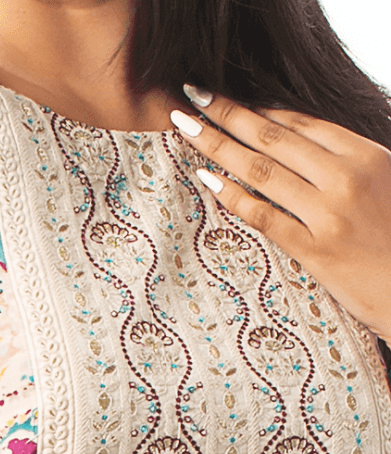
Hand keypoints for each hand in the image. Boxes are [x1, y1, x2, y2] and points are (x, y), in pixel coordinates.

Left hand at [171, 87, 390, 346]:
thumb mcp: (386, 183)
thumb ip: (348, 164)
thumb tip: (301, 151)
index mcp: (366, 155)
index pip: (299, 123)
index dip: (256, 107)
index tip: (225, 98)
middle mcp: (346, 178)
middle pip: (272, 138)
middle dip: (227, 114)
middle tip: (192, 98)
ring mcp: (330, 214)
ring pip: (262, 171)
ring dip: (218, 146)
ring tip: (187, 130)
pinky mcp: (317, 251)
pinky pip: (265, 217)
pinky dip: (233, 195)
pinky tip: (207, 179)